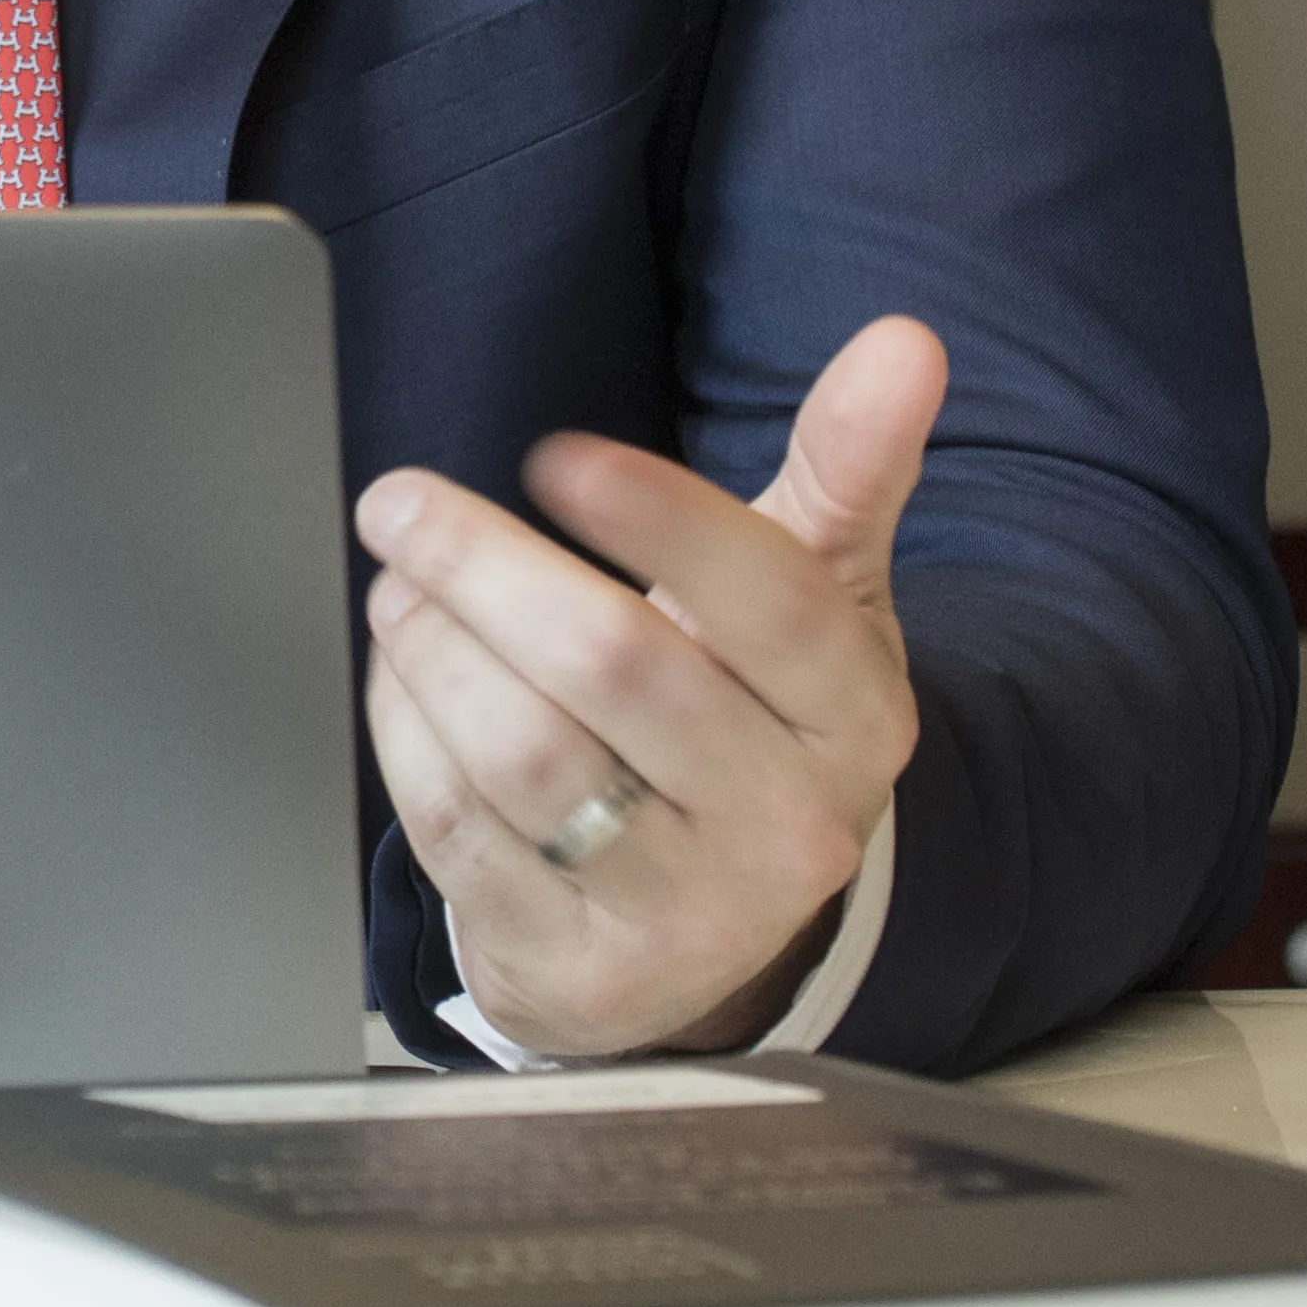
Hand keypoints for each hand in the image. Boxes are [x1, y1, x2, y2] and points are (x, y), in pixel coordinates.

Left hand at [354, 314, 944, 1057]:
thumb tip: (906, 343)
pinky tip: (405, 675)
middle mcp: (784, 824)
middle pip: (615, 668)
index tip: (556, 456)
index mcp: (853, 716)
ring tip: (401, 582)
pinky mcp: (579, 963)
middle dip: (483, 565)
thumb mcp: (816, 593)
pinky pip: (459, 831)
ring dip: (433, 646)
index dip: (662, 519)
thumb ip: (848, 466)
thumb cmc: (753, 708)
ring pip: (523, 753)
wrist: (718, 917)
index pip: (772, 602)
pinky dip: (405, 734)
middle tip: (401, 501)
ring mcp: (681, 908)